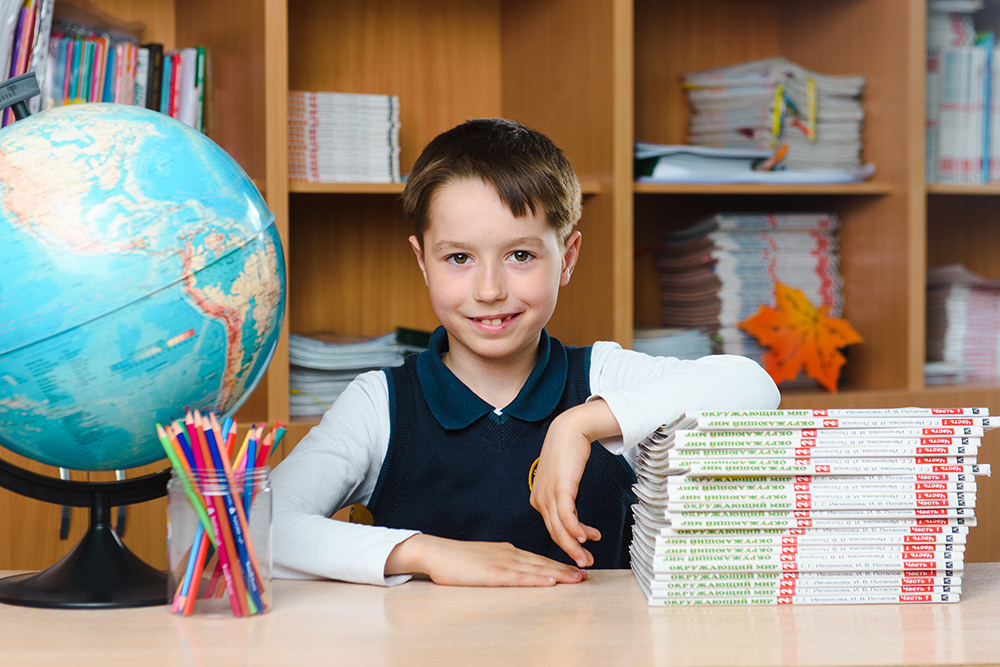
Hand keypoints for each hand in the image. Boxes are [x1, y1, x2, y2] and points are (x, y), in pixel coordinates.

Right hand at [385, 534, 587, 585]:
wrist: (435, 552)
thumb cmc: (454, 560)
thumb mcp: (482, 560)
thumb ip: (498, 565)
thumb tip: (512, 572)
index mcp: (507, 551)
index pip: (537, 559)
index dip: (558, 565)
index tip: (574, 570)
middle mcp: (509, 554)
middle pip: (543, 563)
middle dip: (566, 569)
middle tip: (586, 574)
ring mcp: (502, 563)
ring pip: (537, 569)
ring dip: (559, 574)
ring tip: (578, 579)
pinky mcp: (493, 573)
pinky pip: (520, 578)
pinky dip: (538, 579)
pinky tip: (551, 582)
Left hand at [529, 400, 619, 567]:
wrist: (569, 431)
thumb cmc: (567, 454)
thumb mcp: (563, 480)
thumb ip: (565, 498)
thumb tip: (572, 514)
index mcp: (539, 499)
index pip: (553, 528)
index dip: (569, 543)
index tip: (583, 550)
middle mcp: (540, 499)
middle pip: (555, 533)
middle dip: (571, 551)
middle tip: (585, 564)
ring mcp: (549, 494)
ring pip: (560, 529)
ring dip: (575, 546)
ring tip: (588, 557)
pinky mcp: (560, 488)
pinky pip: (567, 516)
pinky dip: (576, 530)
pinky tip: (586, 537)